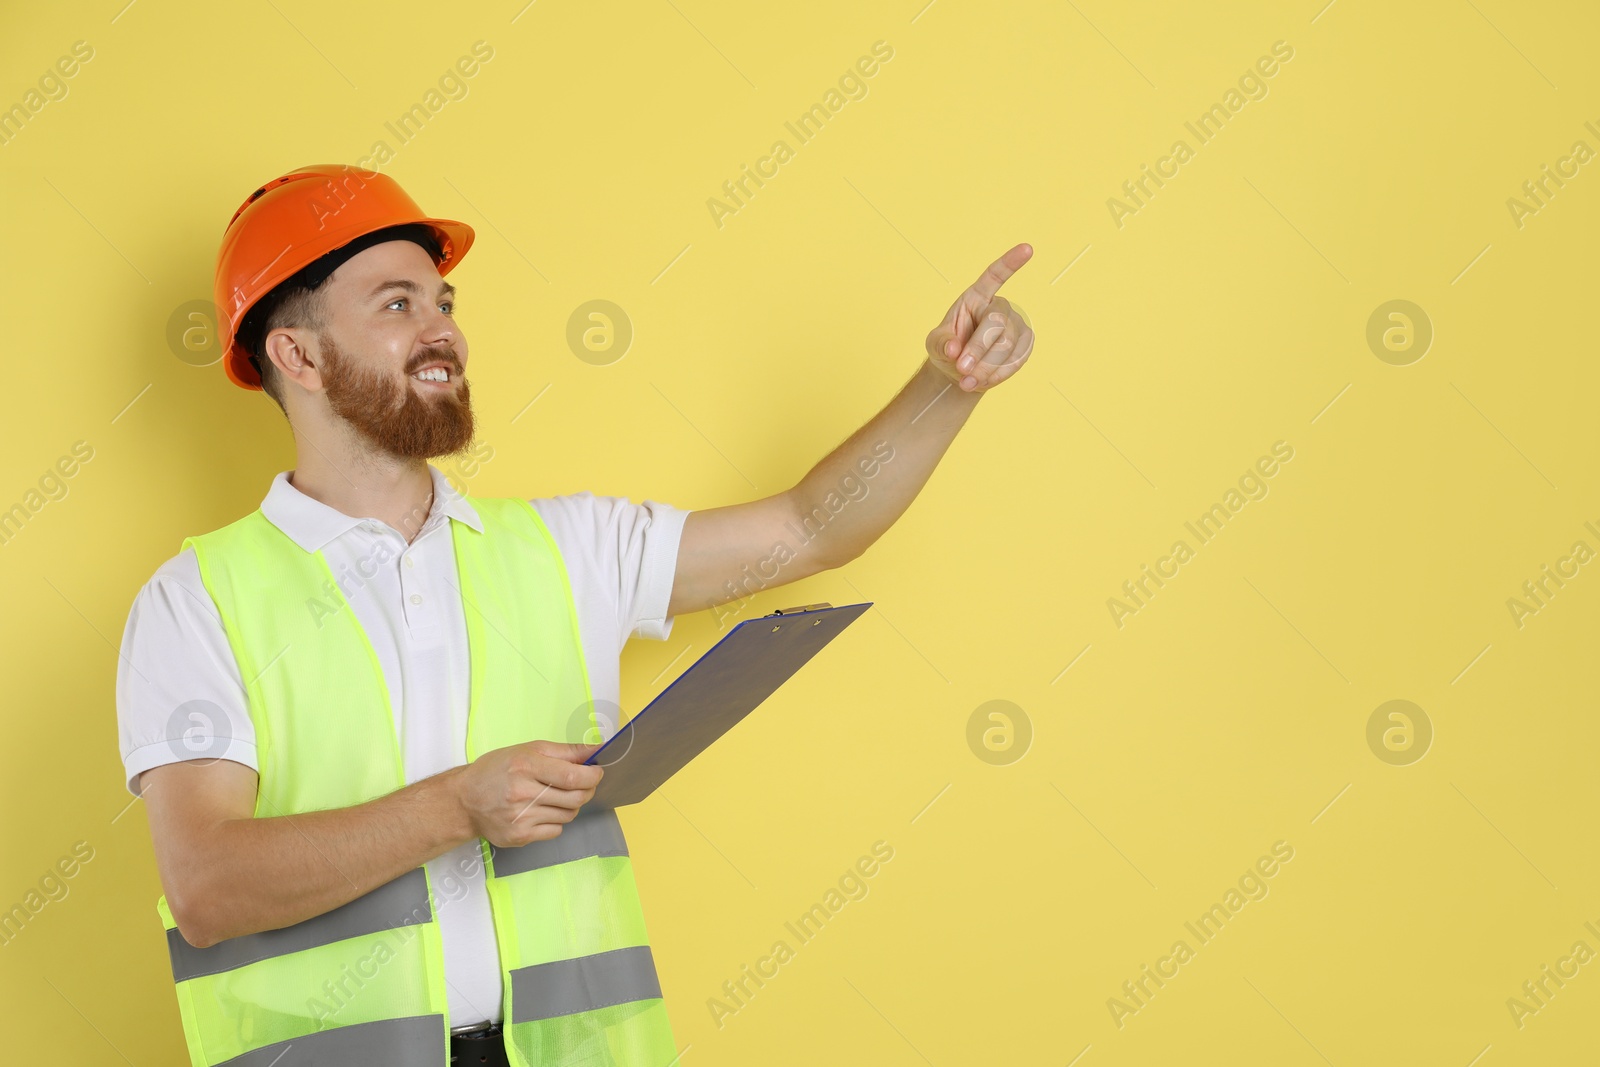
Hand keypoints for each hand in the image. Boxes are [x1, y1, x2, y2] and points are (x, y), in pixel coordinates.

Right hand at [455, 739, 604, 847]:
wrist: (464, 800)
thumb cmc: (496, 771)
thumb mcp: (528, 750)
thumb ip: (565, 751)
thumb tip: (596, 750)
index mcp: (525, 766)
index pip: (572, 775)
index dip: (592, 775)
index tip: (597, 772)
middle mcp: (522, 792)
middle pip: (576, 798)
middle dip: (587, 790)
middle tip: (584, 784)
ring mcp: (521, 818)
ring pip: (568, 815)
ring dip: (570, 805)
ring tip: (555, 795)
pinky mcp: (519, 836)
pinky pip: (555, 830)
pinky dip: (555, 821)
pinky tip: (541, 811)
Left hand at [924, 243, 1035, 392]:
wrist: (961, 372)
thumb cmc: (948, 349)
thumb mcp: (935, 345)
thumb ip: (941, 344)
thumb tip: (954, 349)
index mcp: (976, 297)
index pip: (995, 276)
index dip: (1010, 263)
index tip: (1027, 248)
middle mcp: (999, 307)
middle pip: (996, 324)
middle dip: (979, 349)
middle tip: (961, 369)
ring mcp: (1016, 325)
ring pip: (1007, 346)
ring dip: (985, 367)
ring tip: (966, 381)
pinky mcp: (1025, 345)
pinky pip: (1015, 360)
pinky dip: (997, 375)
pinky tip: (981, 381)